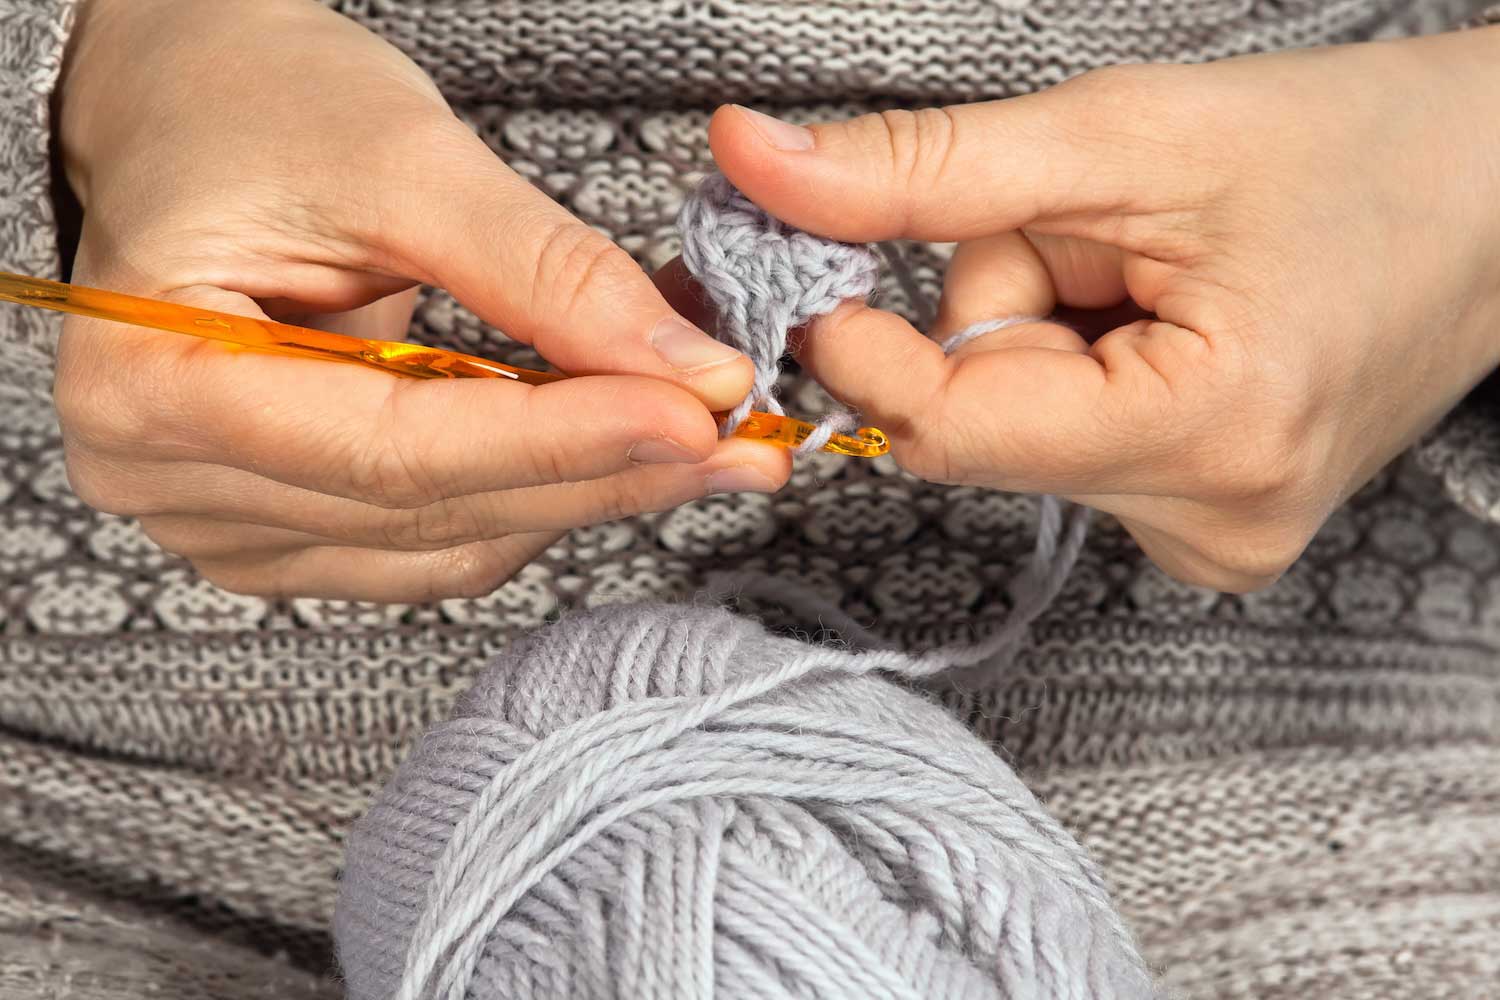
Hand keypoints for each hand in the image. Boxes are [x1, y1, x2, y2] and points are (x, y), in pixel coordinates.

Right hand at [53, 0, 788, 602]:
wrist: (188, 115)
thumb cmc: (254, 107)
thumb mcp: (402, 158)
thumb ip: (543, 271)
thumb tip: (686, 369)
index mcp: (152, 376)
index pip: (397, 446)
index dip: (561, 439)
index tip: (695, 414)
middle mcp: (165, 476)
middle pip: (429, 510)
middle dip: (602, 475)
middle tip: (739, 442)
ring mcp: (220, 517)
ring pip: (444, 547)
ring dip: (581, 499)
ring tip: (699, 446)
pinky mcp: (280, 526)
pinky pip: (430, 548)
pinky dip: (529, 505)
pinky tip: (609, 457)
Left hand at [707, 28, 1499, 590]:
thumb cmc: (1352, 151)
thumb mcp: (1120, 135)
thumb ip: (920, 169)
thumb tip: (753, 165)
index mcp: (1209, 434)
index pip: (948, 433)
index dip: (867, 345)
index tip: (831, 260)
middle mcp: (1214, 525)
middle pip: (983, 427)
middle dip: (1000, 313)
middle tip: (1102, 238)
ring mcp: (1217, 542)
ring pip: (1022, 436)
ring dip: (1046, 341)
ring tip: (1163, 279)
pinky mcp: (1210, 530)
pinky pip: (1070, 451)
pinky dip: (1084, 376)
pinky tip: (1173, 331)